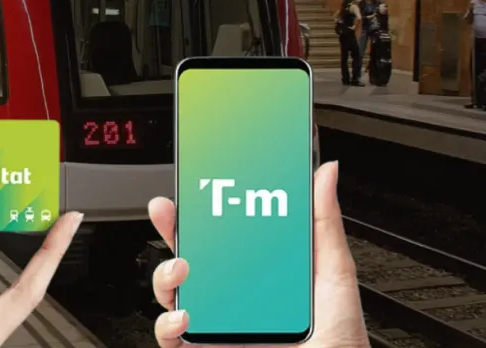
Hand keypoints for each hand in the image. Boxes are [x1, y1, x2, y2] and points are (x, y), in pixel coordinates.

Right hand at [148, 161, 369, 347]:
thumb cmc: (339, 339)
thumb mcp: (335, 273)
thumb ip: (324, 222)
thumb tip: (326, 173)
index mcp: (257, 272)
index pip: (222, 233)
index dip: (202, 207)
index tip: (194, 182)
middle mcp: (231, 295)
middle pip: (188, 254)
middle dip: (170, 228)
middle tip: (168, 210)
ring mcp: (216, 323)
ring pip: (170, 291)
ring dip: (166, 273)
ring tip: (183, 268)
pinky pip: (170, 335)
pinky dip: (167, 323)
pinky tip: (185, 315)